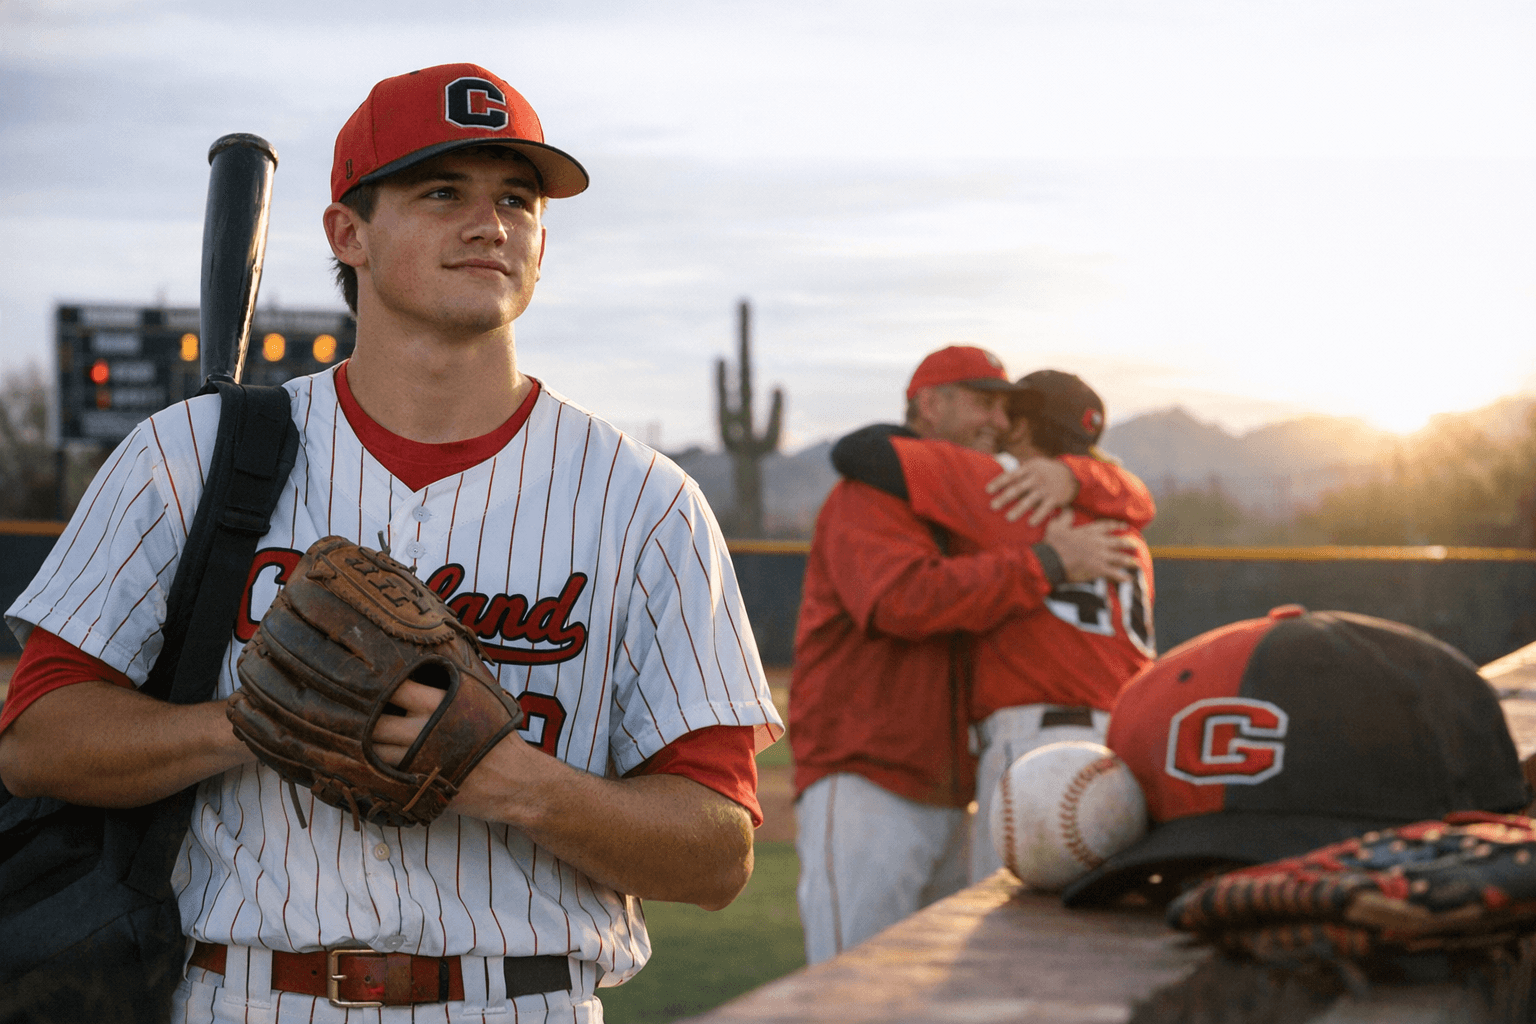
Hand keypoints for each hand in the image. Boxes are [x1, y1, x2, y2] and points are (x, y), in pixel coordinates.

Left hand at [371, 679, 543, 822]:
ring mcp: (416, 759)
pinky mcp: (414, 786)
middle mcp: (421, 728)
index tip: (363, 684)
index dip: (373, 685)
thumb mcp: (477, 698)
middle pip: (372, 722)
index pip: (391, 686)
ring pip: (371, 752)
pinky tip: (372, 764)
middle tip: (351, 716)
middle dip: (359, 720)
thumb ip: (445, 686)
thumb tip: (415, 669)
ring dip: (362, 747)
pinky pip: (381, 776)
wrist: (514, 781)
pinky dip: (373, 769)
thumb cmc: (497, 737)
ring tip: (357, 741)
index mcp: (436, 703)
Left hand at [987, 457, 1078, 525]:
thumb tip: (998, 472)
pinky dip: (1038, 515)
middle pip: (1018, 488)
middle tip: (993, 506)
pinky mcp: (1055, 498)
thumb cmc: (1045, 471)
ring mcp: (1046, 488)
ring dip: (1019, 509)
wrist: (1071, 473)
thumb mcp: (1034, 465)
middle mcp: (1037, 478)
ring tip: (1008, 518)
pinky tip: (1030, 523)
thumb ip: (1019, 471)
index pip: (1011, 476)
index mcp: (1029, 468)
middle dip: (1005, 498)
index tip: (987, 490)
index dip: (999, 482)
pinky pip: (1045, 508)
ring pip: (1030, 500)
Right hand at [1042, 510, 1141, 582]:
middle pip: (1118, 542)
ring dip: (1129, 561)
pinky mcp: (1099, 569)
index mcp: (1090, 531)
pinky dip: (1123, 576)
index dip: (1118, 525)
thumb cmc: (1053, 543)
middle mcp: (1099, 542)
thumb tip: (1068, 509)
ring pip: (1120, 558)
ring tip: (1136, 563)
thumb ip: (1065, 517)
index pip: (1108, 526)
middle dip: (1128, 544)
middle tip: (1135, 545)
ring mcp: (1101, 556)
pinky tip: (1129, 578)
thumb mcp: (1057, 525)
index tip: (1125, 526)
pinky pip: (1115, 573)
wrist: (1053, 560)